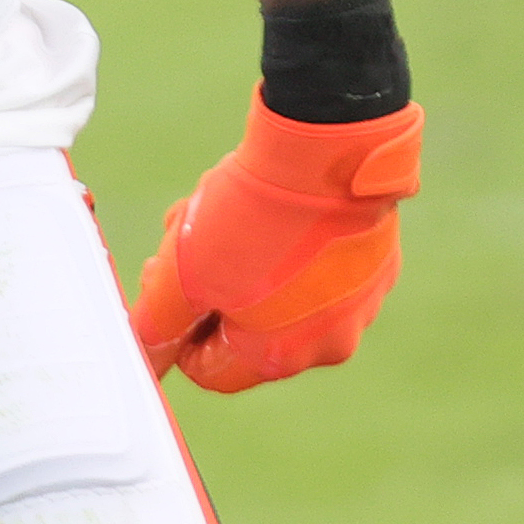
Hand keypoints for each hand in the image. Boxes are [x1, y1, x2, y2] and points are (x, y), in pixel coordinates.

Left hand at [132, 88, 422, 391]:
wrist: (326, 154)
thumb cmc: (253, 217)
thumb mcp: (184, 271)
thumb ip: (161, 321)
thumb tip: (147, 355)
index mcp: (278, 357)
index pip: (210, 369)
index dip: (179, 328)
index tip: (169, 284)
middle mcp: (328, 346)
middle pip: (246, 330)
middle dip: (211, 288)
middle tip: (193, 238)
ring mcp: (360, 307)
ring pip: (282, 297)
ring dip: (247, 265)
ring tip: (230, 212)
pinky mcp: (376, 267)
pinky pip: (321, 270)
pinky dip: (292, 248)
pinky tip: (275, 206)